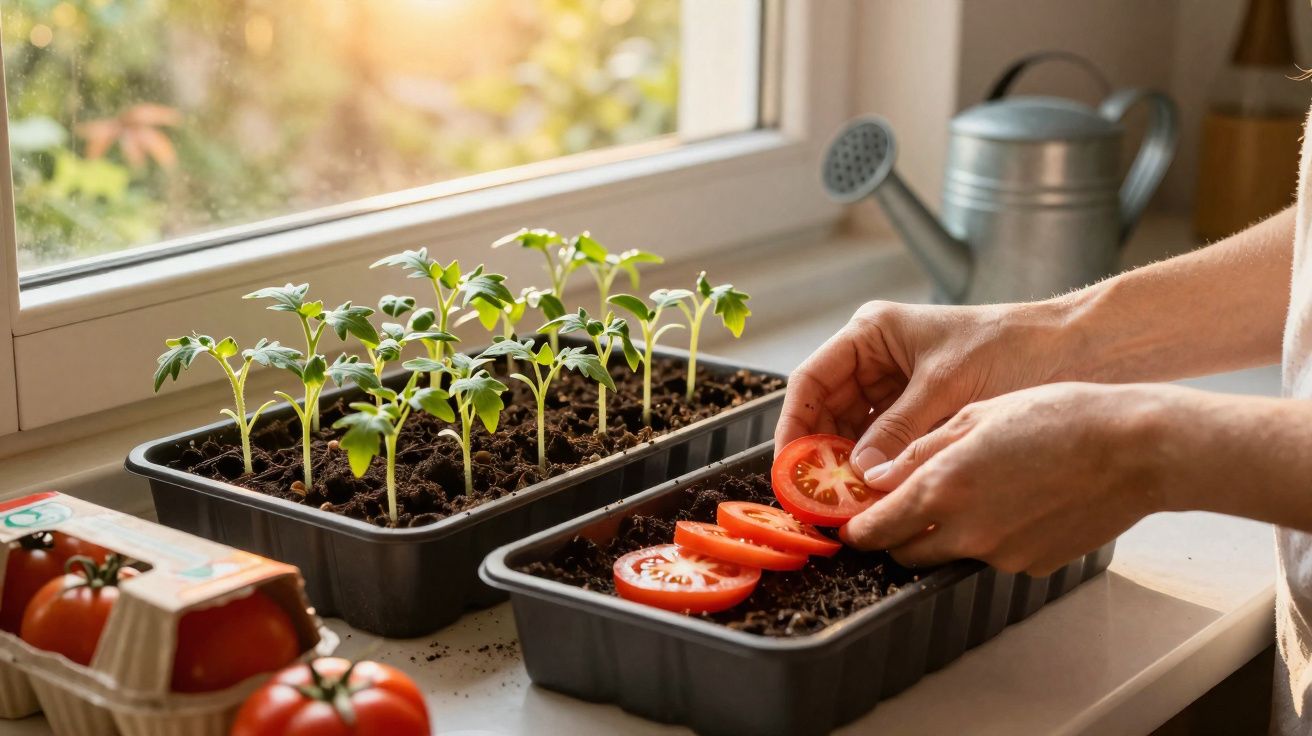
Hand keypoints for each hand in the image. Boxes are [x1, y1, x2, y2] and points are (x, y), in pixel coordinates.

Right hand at [775, 300, 1070, 472]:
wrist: (1073, 351)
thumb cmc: (1013, 347)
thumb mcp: (947, 387)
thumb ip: (900, 430)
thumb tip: (860, 475)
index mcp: (872, 333)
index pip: (811, 380)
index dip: (793, 424)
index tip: (789, 465)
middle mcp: (876, 357)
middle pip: (827, 410)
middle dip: (820, 453)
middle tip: (816, 496)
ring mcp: (896, 385)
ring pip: (853, 432)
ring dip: (848, 466)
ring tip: (844, 502)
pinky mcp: (919, 411)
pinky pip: (884, 443)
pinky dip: (878, 468)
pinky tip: (876, 494)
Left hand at [840, 382, 1167, 575]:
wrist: (1134, 449)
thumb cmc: (1058, 417)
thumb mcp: (974, 416)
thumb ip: (918, 452)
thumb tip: (877, 477)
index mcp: (942, 490)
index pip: (875, 530)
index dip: (858, 527)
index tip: (853, 521)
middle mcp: (966, 532)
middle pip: (905, 552)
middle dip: (896, 534)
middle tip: (903, 505)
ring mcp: (1001, 555)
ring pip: (949, 555)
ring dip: (943, 535)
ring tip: (973, 491)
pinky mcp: (1033, 565)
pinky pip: (994, 556)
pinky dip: (991, 536)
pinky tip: (1016, 501)